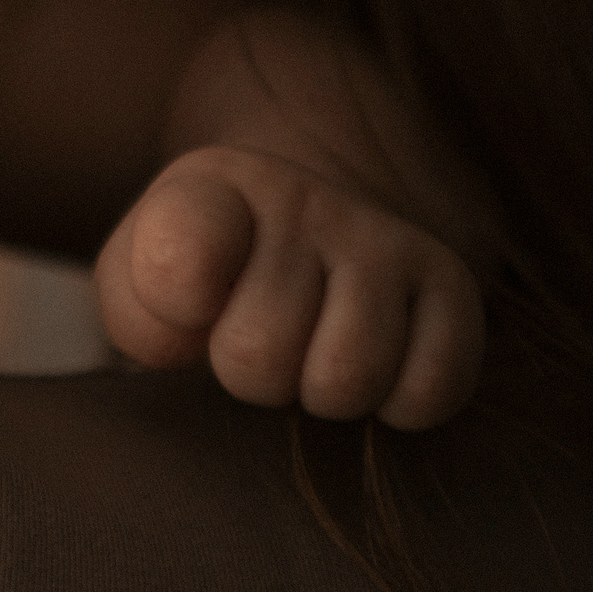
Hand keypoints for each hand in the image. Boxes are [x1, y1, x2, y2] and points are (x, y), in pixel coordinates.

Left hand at [95, 145, 484, 429]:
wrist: (309, 230)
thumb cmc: (208, 279)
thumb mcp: (142, 286)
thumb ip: (141, 317)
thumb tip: (193, 339)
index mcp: (211, 188)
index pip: (183, 257)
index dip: (179, 302)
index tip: (191, 301)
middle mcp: (303, 199)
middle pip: (258, 353)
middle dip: (247, 374)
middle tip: (254, 340)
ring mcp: (383, 239)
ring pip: (348, 377)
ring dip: (319, 392)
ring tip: (310, 354)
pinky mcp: (451, 284)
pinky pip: (432, 389)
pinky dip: (397, 403)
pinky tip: (375, 365)